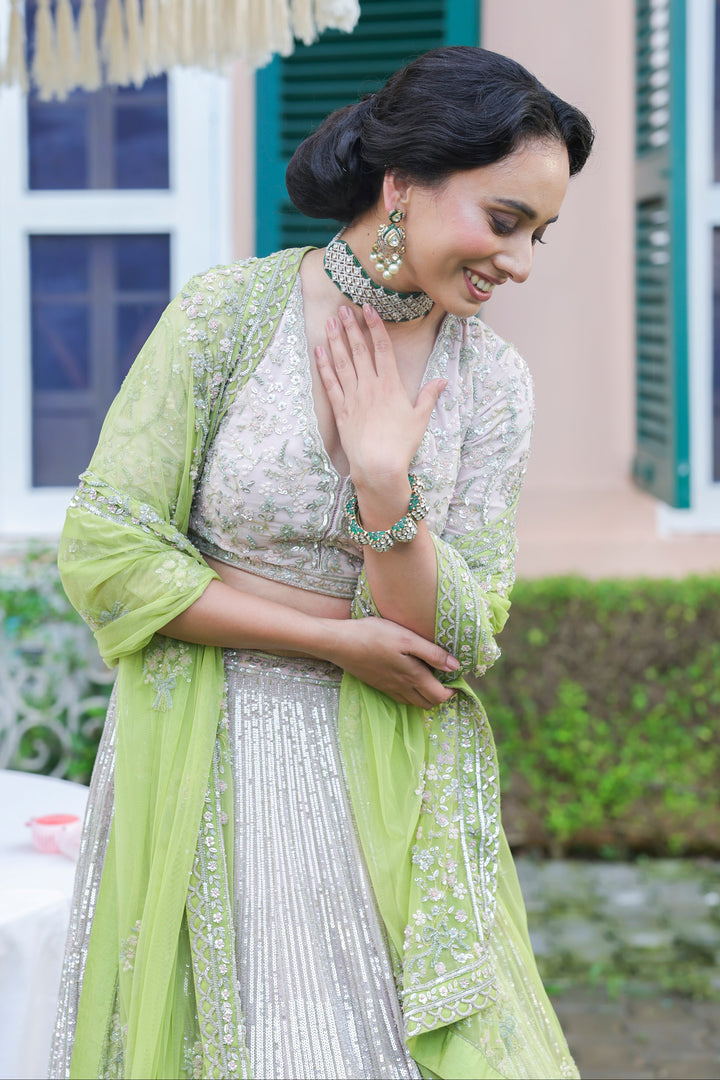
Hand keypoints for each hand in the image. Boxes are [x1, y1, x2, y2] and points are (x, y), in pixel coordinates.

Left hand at [315, 304, 446, 486]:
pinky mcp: (340, 411)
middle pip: (358, 350)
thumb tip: (442, 381)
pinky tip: (319, 352)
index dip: (375, 326)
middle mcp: (369, 386)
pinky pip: (330, 383)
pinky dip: (323, 366)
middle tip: (342, 308)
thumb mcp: (420, 419)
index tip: (368, 308)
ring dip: (335, 340)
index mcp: (390, 385)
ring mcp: (352, 397)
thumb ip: (429, 396)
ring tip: (329, 322)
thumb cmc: (402, 445)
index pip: (382, 348)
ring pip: (342, 362)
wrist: (378, 466)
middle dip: (350, 327)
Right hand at [323, 616, 457, 707]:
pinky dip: (410, 693)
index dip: (452, 692)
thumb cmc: (374, 635)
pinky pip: (399, 697)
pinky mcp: (376, 683)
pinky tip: (408, 678)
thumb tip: (455, 667)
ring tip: (430, 679)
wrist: (340, 642)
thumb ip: (432, 653)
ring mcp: (387, 687)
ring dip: (425, 696)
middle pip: (427, 703)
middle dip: (441, 696)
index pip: (439, 696)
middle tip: (446, 680)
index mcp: (412, 676)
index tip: (457, 679)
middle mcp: (401, 687)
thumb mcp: (407, 638)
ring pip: (413, 702)